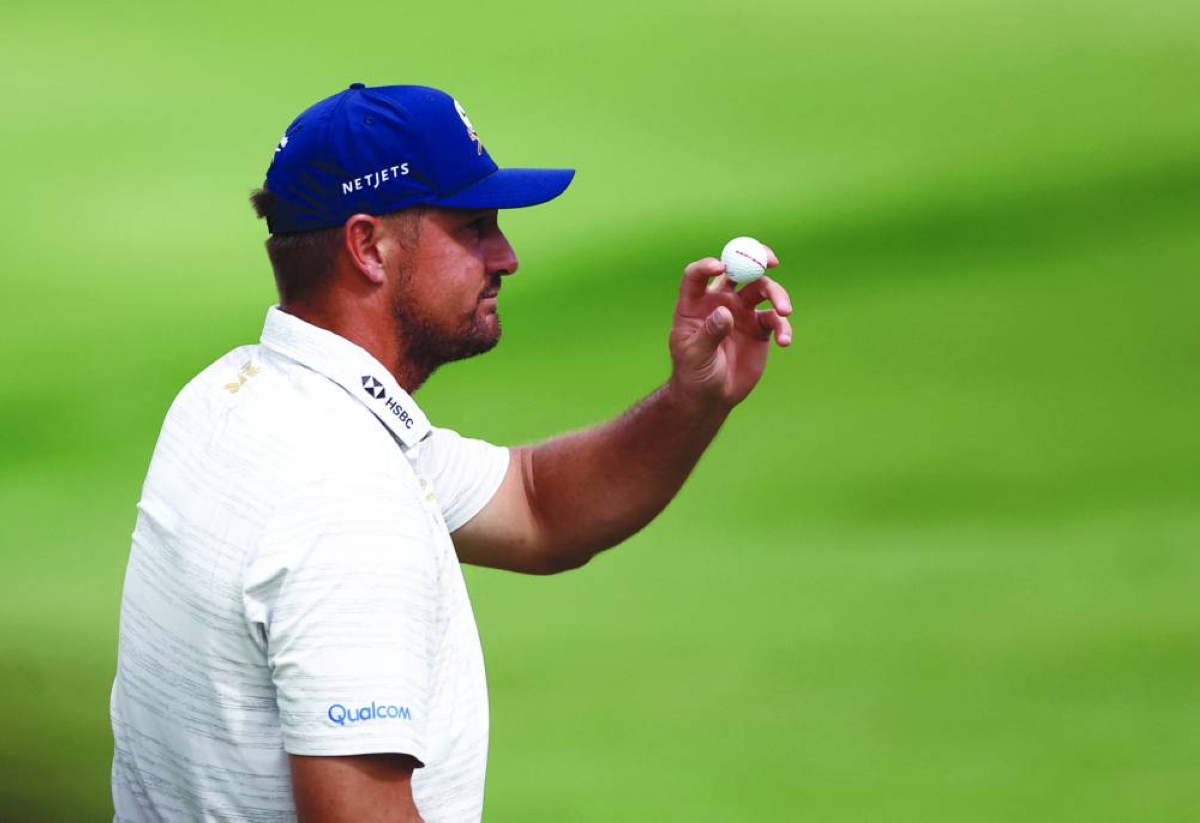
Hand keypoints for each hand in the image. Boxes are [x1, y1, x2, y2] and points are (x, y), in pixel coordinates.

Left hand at [668, 248, 791, 409]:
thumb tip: (725, 312)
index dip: (708, 266)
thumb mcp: (695, 355)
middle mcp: (720, 301)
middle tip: (771, 260)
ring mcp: (741, 312)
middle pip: (738, 269)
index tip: (721, 267)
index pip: (697, 275)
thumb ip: (709, 333)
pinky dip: (783, 328)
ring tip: (785, 311)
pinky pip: (775, 320)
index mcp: (695, 304)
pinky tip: (784, 341)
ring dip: (777, 295)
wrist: (711, 397)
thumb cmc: (694, 374)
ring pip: (762, 289)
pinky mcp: (760, 328)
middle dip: (755, 258)